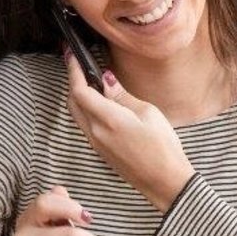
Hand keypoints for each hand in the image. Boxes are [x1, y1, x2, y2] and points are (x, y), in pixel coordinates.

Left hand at [64, 56, 195, 211]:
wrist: (165, 181)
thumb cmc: (162, 147)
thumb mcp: (148, 113)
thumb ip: (122, 96)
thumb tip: (106, 80)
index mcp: (108, 120)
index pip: (80, 91)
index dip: (73, 70)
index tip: (71, 54)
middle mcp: (96, 132)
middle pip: (74, 102)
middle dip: (73, 80)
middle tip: (77, 63)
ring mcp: (97, 143)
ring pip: (78, 114)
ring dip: (78, 95)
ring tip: (88, 79)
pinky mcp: (101, 150)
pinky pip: (86, 124)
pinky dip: (86, 109)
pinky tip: (98, 102)